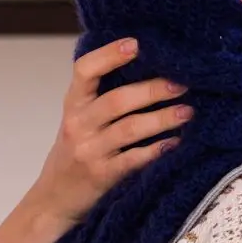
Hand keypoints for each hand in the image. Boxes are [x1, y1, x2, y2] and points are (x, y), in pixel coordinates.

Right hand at [30, 37, 192, 222]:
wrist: (53, 199)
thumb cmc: (74, 152)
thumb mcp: (78, 119)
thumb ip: (100, 96)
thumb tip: (146, 65)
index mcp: (73, 104)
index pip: (84, 71)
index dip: (109, 55)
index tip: (136, 43)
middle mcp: (78, 125)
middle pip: (116, 100)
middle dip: (152, 89)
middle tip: (182, 82)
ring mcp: (89, 151)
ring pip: (129, 129)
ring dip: (162, 118)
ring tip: (188, 112)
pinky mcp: (102, 176)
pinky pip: (133, 160)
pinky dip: (157, 150)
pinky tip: (176, 143)